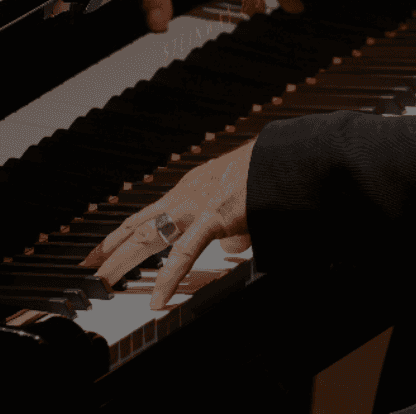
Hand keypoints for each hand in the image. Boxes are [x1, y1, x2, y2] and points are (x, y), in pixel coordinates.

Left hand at [80, 139, 254, 310]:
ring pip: (150, 235)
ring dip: (123, 259)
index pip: (150, 211)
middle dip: (112, 246)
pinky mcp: (215, 216)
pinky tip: (157, 299)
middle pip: (140, 223)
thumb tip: (232, 247)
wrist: (287, 156)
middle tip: (89, 266)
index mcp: (194, 187)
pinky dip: (167, 277)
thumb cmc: (269, 174)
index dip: (125, 230)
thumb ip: (235, 227)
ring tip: (105, 280)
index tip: (106, 247)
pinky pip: (185, 252)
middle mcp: (188, 193)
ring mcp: (198, 204)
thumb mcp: (244, 201)